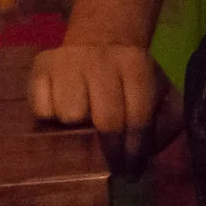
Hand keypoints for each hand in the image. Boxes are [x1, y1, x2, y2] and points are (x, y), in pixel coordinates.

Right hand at [29, 41, 181, 173]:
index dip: (135, 147)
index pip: (138, 116)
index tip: (132, 167)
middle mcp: (101, 60)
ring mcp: (68, 62)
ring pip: (70, 115)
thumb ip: (164, 119)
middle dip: (111, 148)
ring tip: (84, 124)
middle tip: (111, 162)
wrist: (99, 39)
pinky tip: (61, 109)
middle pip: (106, 120)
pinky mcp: (40, 67)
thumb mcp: (159, 90)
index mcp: (136, 64)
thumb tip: (148, 151)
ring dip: (77, 127)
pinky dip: (51, 116)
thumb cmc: (129, 77)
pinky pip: (42, 109)